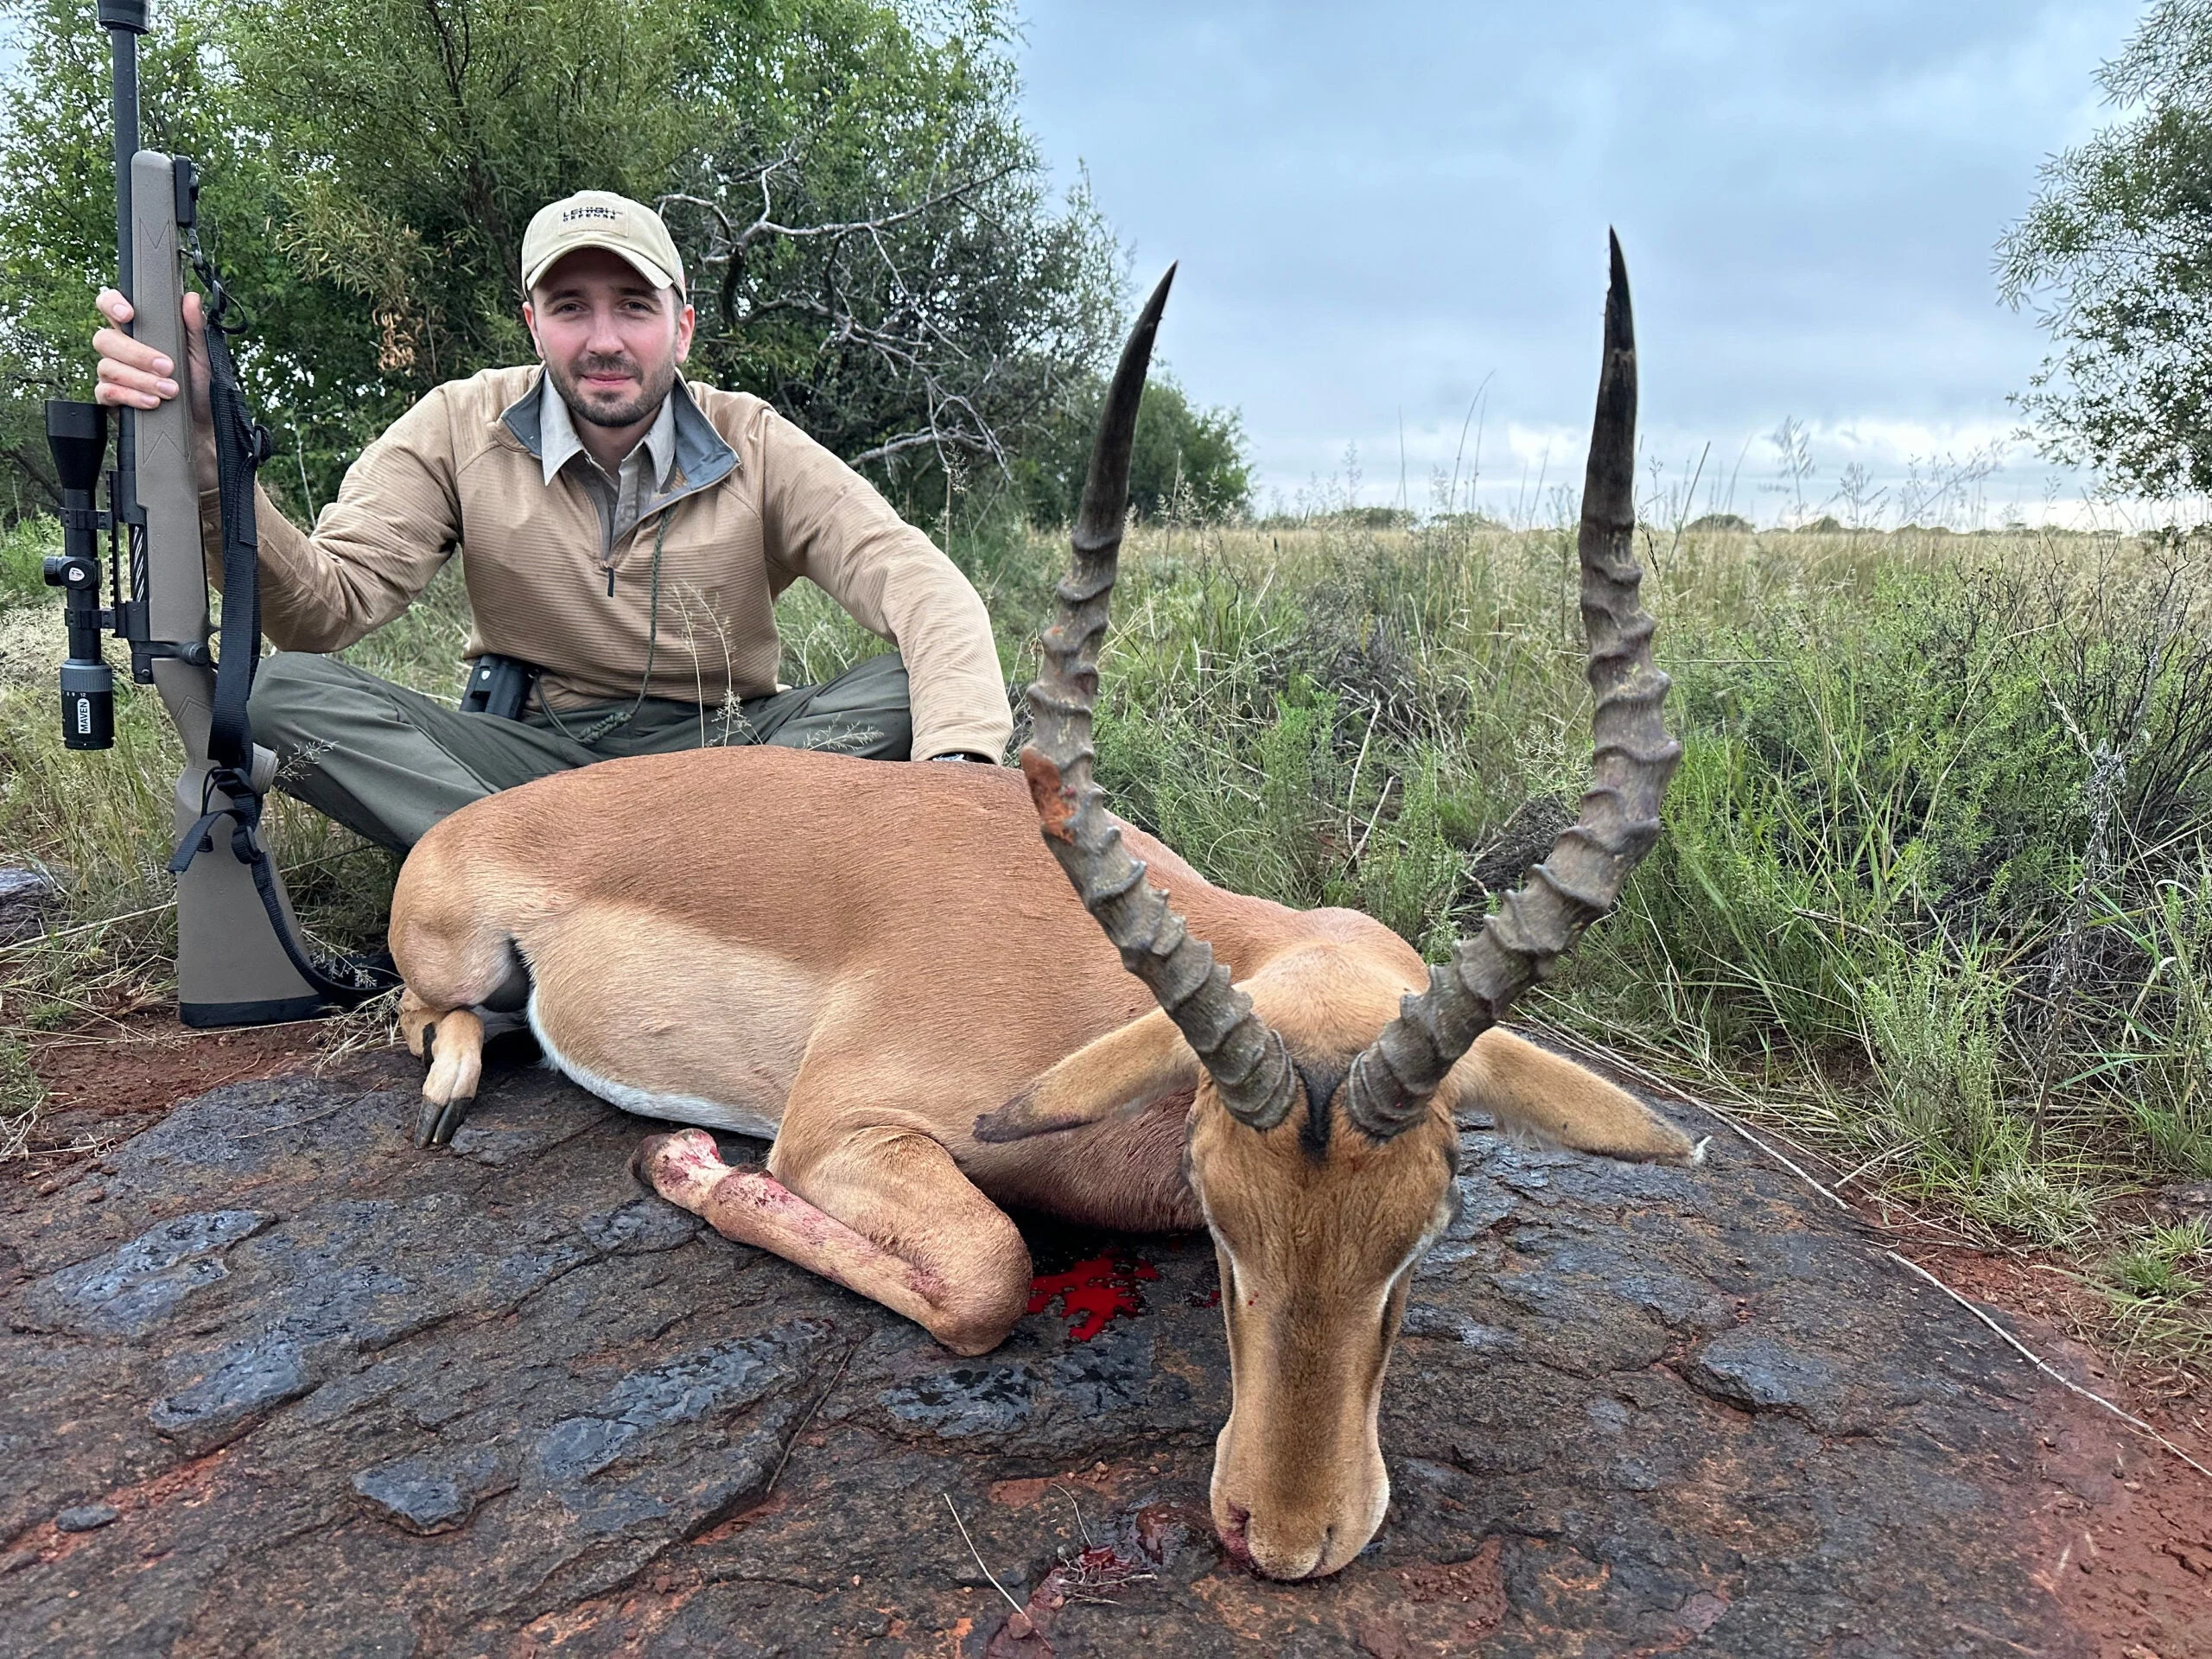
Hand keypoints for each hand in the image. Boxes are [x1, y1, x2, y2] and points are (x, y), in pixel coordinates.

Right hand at [92, 287, 218, 493]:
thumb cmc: (198, 389)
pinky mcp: (112, 400)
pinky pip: (107, 392)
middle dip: (137, 354)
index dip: (112, 304)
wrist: (202, 428)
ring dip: (140, 379)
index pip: (110, 306)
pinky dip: (131, 396)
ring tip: (169, 391)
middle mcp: (120, 351)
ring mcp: (113, 375)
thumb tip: (190, 299)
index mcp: (139, 332)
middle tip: (167, 367)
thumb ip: (194, 328)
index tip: (129, 314)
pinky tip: (152, 402)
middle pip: (105, 339)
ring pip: (107, 366)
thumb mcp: (201, 358)